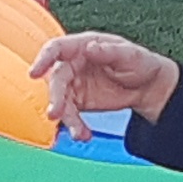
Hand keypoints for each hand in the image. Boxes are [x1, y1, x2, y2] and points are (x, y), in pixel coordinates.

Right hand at [31, 31, 180, 133]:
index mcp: (83, 46)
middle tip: (56, 113)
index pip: (56, 49)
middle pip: (56, 79)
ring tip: (78, 133)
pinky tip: (83, 135)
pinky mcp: (78, 102)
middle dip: (55, 97)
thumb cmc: (139, 62)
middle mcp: (74, 64)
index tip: (35, 72)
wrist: (147, 86)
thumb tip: (90, 48)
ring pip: (61, 101)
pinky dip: (75, 127)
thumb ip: (109, 51)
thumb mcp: (129, 55)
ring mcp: (74, 84)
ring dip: (66, 118)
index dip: (43, 59)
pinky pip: (70, 115)